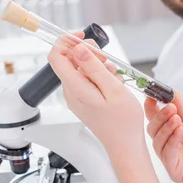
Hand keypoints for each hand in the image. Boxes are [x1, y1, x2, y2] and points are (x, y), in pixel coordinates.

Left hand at [48, 40, 161, 182]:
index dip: (67, 41)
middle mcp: (71, 92)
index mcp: (75, 87)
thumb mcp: (113, 89)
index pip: (56, 55)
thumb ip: (94, 67)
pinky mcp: (83, 101)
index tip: (83, 37)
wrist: (125, 145)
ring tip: (114, 77)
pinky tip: (112, 85)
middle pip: (70, 60)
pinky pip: (86, 80)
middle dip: (88, 54)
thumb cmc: (123, 121)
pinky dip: (99, 76)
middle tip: (108, 62)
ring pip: (80, 69)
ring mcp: (76, 97)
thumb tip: (78, 49)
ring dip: (97, 66)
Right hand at [145, 93, 182, 182]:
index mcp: (177, 130)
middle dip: (159, 116)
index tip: (151, 94)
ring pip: (157, 142)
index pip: (157, 118)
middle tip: (170, 107)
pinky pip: (166, 155)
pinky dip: (171, 141)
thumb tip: (172, 92)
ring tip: (176, 118)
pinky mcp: (175, 172)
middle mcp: (172, 144)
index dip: (152, 106)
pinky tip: (179, 132)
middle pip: (153, 129)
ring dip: (165, 127)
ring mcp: (172, 158)